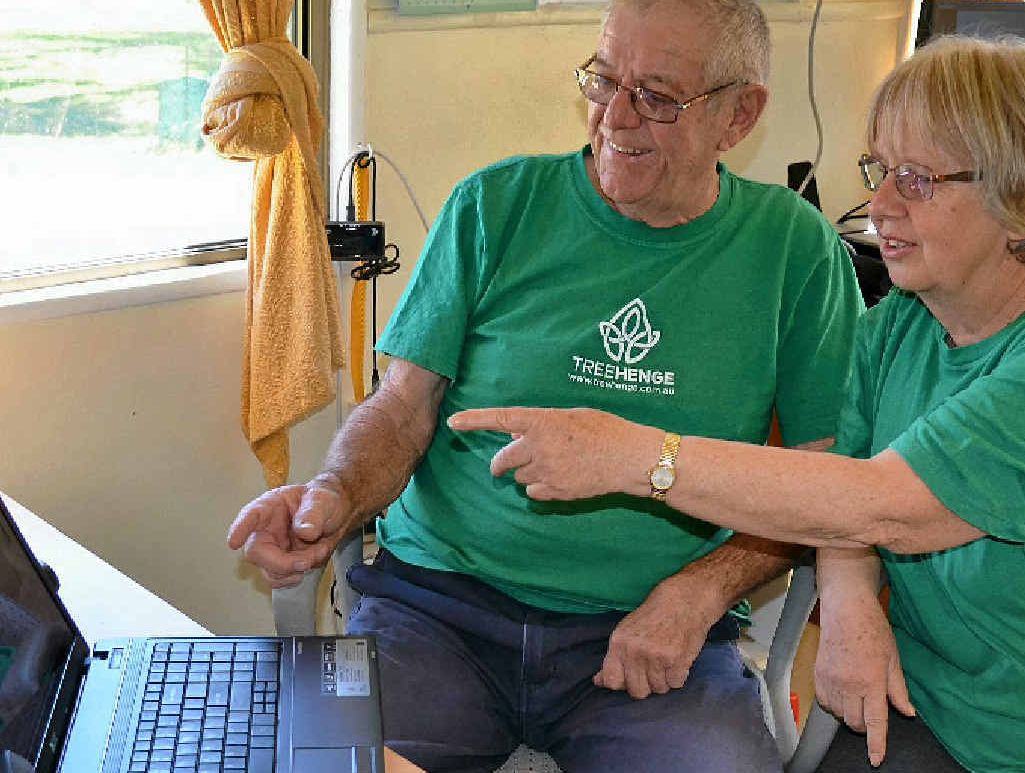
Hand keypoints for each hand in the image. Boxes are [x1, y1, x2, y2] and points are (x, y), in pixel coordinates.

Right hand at [227, 479, 355, 587]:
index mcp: (270, 507)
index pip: (251, 515)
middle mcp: (265, 530)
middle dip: (282, 563)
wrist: (337, 513)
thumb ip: (313, 513)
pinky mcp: (282, 564)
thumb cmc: (324, 500)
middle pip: (256, 553)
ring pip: (269, 572)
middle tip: (306, 561)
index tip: (234, 542)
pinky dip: (300, 574)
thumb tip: (304, 532)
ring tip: (319, 551)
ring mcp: (272, 549)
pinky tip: (315, 557)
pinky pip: (282, 579)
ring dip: (296, 570)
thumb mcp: (323, 500)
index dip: (241, 528)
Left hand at [448, 406, 659, 499]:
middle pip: (504, 460)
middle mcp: (538, 446)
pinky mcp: (555, 491)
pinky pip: (533, 493)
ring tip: (552, 466)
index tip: (454, 422)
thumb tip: (517, 432)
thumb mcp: (572, 416)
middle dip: (501, 464)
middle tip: (502, 465)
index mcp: (542, 421)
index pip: (500, 419)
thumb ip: (542, 423)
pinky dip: (539, 488)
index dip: (474, 421)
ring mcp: (546, 471)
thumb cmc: (607, 430)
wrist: (630, 458)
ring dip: (526, 473)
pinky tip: (559, 480)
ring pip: (519, 478)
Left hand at [594, 577, 717, 698]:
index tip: (629, 678)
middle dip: (644, 685)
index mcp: (619, 643)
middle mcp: (636, 651)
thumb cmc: (653, 615)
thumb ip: (613, 658)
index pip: (612, 681)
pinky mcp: (678, 660)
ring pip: (658, 689)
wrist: (684, 599)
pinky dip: (677, 676)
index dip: (621, 684)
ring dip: (663, 680)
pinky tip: (677, 661)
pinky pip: (676, 684)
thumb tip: (599, 681)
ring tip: (665, 662)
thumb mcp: (626, 630)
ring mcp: (657, 657)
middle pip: (637, 691)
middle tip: (651, 670)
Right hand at [815, 590, 914, 766]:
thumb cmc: (872, 629)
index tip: (875, 759)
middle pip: (855, 722)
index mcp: (871, 681)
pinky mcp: (818, 675)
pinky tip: (842, 692)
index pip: (875, 722)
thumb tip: (908, 712)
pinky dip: (834, 704)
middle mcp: (849, 684)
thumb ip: (899, 689)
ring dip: (849, 714)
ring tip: (857, 697)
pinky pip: (825, 702)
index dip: (876, 744)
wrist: (845, 609)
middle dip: (864, 726)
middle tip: (871, 710)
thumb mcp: (893, 659)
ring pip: (839, 714)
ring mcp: (831, 680)